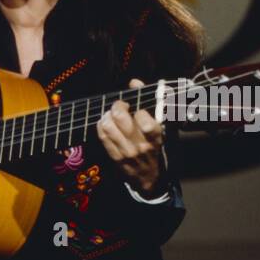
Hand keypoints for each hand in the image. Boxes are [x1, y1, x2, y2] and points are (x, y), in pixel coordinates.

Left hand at [96, 78, 165, 195]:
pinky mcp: (115, 157)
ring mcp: (126, 152)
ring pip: (108, 125)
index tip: (135, 107)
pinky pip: (102, 136)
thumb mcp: (158, 127)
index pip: (143, 117)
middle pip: (121, 118)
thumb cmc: (154, 148)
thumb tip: (134, 82)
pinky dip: (101, 125)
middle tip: (119, 105)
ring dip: (107, 115)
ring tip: (111, 114)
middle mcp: (141, 144)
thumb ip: (148, 102)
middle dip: (117, 106)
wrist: (149, 178)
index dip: (136, 107)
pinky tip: (105, 123)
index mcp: (155, 136)